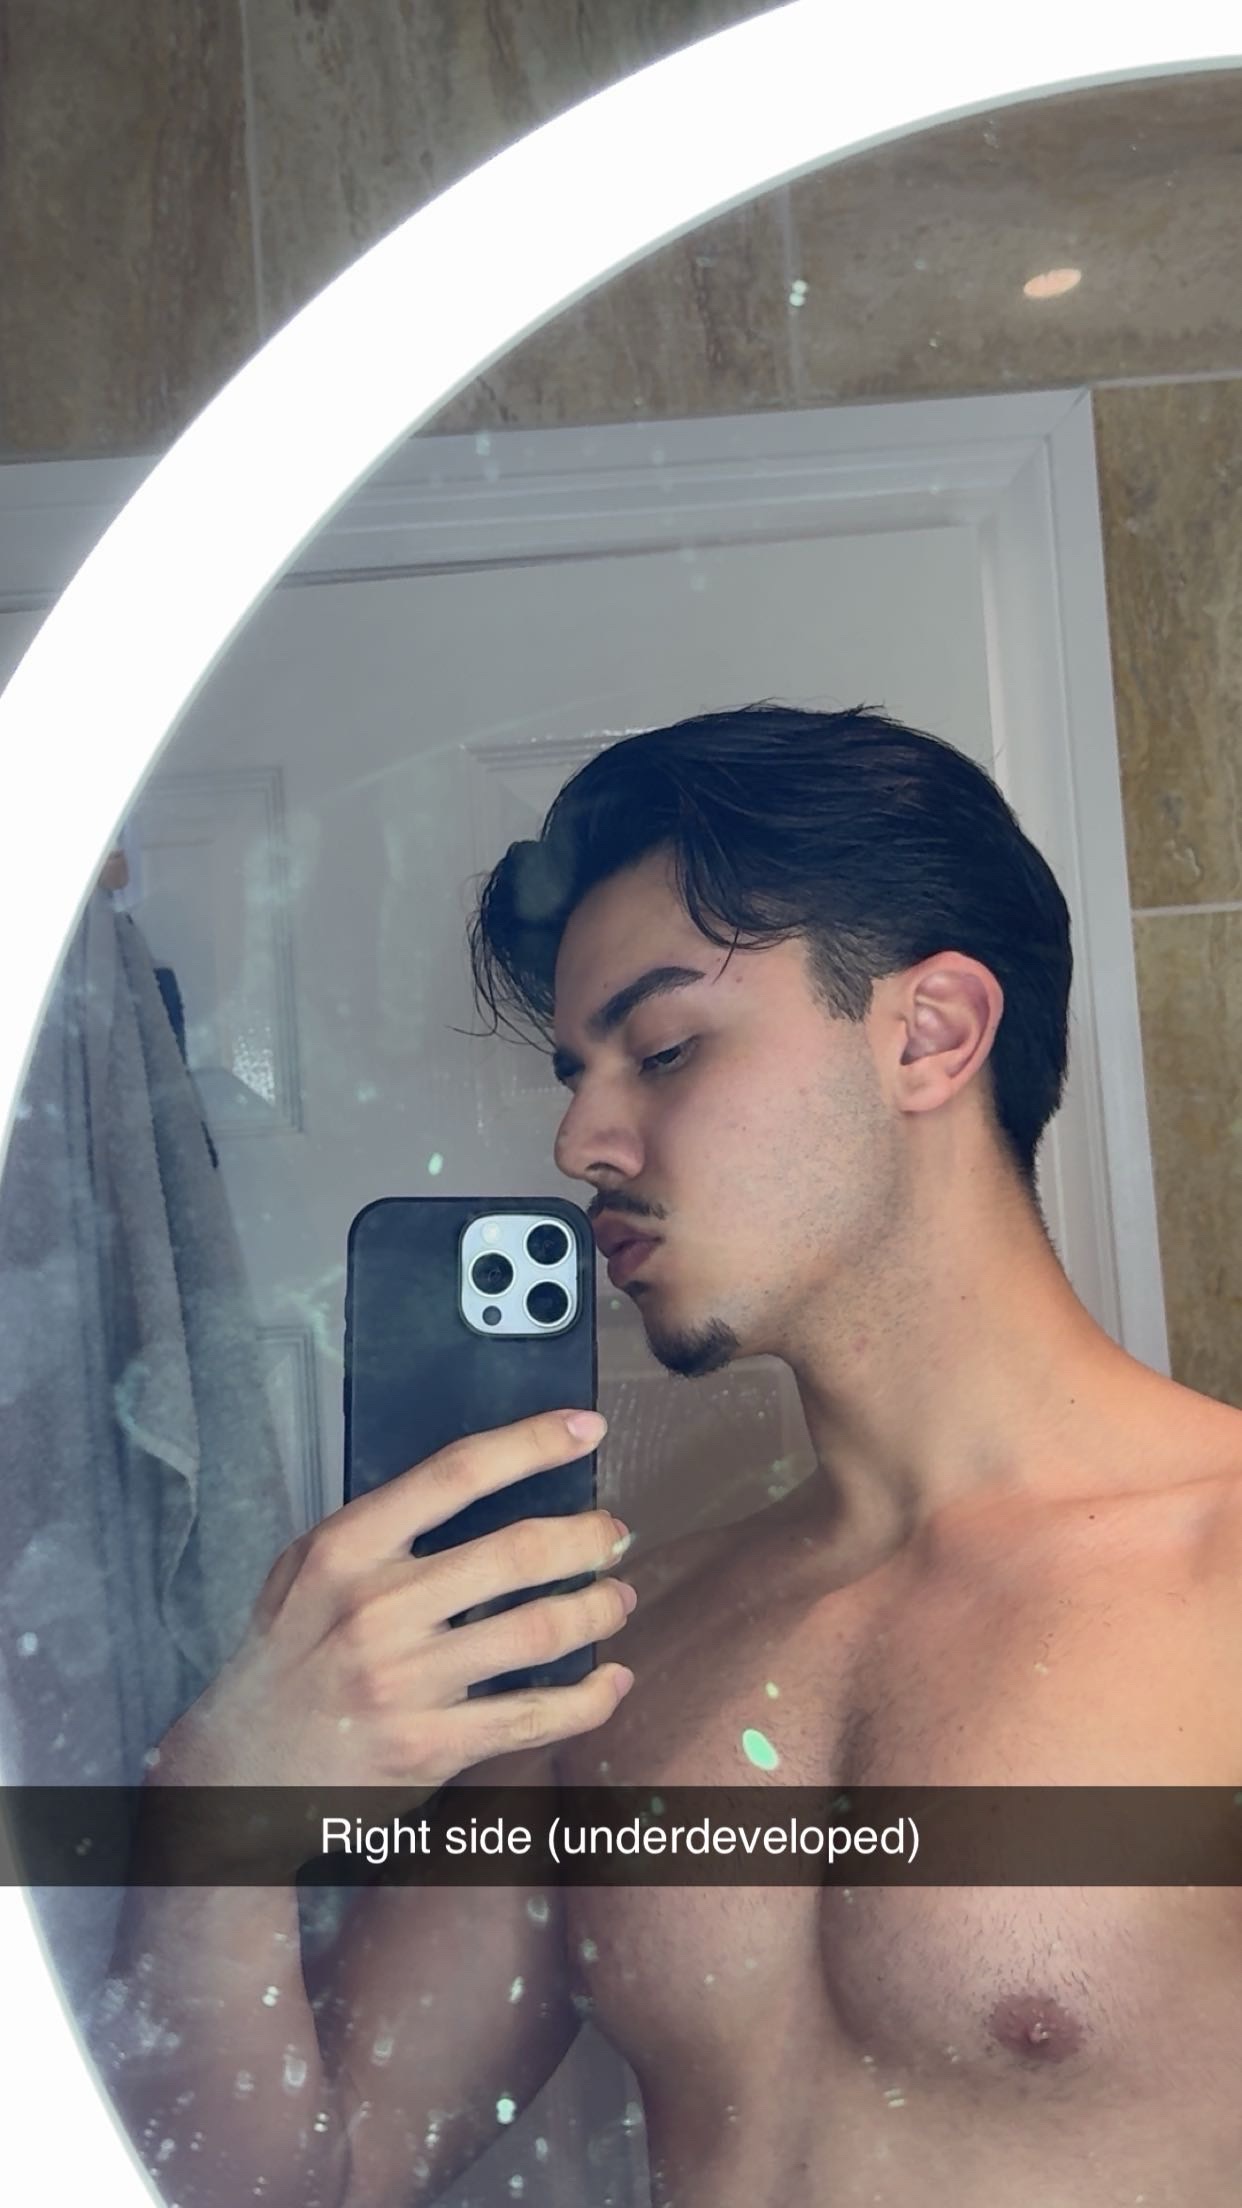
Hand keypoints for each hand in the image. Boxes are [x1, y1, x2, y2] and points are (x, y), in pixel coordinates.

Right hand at [145, 1410, 633, 1868]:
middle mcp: (376, 1610)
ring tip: (614, 1598)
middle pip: (516, 1551)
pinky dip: (589, 1698)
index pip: (456, 1474)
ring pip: (539, 1632)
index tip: (585, 1430)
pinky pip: (534, 1717)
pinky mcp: (429, 1747)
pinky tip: (611, 1680)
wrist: (239, 1770)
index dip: (533, 1443)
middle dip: (587, 1536)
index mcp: (346, 1550)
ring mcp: (405, 1682)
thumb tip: (485, 1482)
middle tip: (613, 1534)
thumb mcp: (307, 1571)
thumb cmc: (286, 1657)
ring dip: (597, 1610)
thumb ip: (383, 1528)